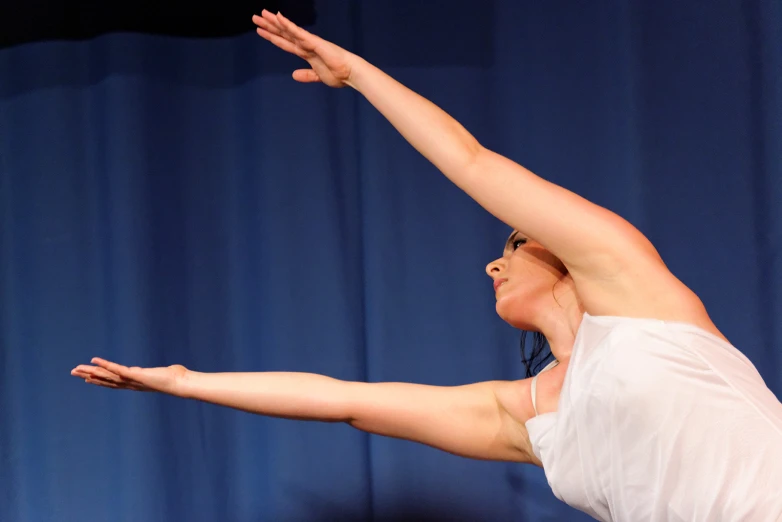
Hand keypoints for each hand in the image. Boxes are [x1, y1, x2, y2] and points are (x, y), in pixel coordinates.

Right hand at [71, 358, 187, 395]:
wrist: (180, 383)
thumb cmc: (176, 378)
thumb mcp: (164, 374)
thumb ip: (161, 373)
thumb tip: (167, 371)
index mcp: (134, 383)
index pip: (113, 382)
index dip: (99, 380)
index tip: (87, 378)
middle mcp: (130, 383)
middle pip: (105, 380)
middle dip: (89, 376)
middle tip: (73, 372)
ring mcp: (131, 380)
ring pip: (107, 375)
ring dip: (91, 371)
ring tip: (77, 368)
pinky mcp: (135, 374)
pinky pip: (117, 369)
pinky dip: (105, 364)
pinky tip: (94, 360)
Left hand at [252, 10, 356, 87]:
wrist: (350, 73)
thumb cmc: (338, 74)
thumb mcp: (318, 76)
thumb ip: (306, 75)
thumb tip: (294, 75)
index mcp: (306, 53)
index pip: (285, 43)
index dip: (273, 36)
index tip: (261, 31)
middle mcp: (305, 45)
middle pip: (283, 33)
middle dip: (269, 26)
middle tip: (255, 18)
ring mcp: (309, 42)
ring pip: (288, 30)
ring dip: (274, 22)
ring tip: (261, 14)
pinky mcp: (314, 42)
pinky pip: (298, 32)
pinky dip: (288, 25)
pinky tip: (278, 18)